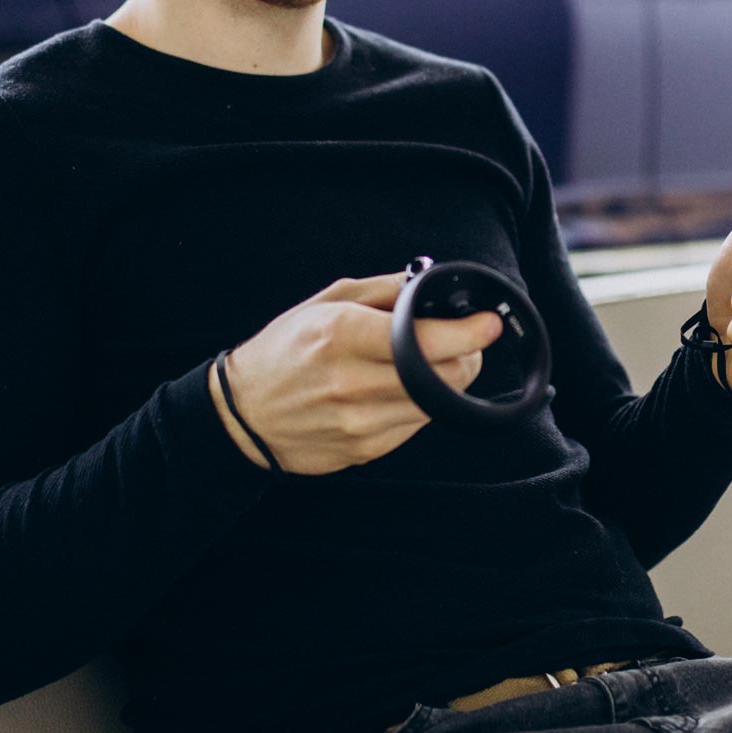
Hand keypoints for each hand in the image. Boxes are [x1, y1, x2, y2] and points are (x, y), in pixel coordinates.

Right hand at [209, 271, 502, 474]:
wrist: (242, 413)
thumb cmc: (285, 349)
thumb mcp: (325, 302)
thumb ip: (384, 289)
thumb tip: (431, 283)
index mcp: (341, 334)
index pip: (424, 339)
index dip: (468, 332)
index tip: (489, 324)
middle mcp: (351, 381)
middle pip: (444, 376)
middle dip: (468, 357)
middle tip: (469, 343)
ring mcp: (358, 421)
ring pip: (437, 404)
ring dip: (451, 383)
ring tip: (439, 363)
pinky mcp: (364, 450)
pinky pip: (416, 426)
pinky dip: (424, 405)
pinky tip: (407, 390)